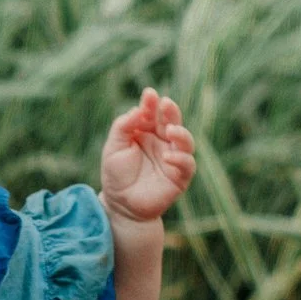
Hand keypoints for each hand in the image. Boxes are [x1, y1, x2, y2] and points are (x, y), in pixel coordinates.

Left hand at [100, 89, 195, 222]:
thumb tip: (137, 110)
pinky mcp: (180, 176)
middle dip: (170, 111)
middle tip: (166, 103)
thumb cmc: (116, 175)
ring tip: (170, 130)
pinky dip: (180, 158)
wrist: (121, 205)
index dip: (151, 104)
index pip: (152, 113)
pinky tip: (167, 157)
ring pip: (185, 140)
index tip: (149, 94)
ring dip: (180, 133)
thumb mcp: (113, 148)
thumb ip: (122, 127)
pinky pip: (187, 164)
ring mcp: (173, 158)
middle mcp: (162, 142)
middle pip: (172, 121)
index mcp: (146, 132)